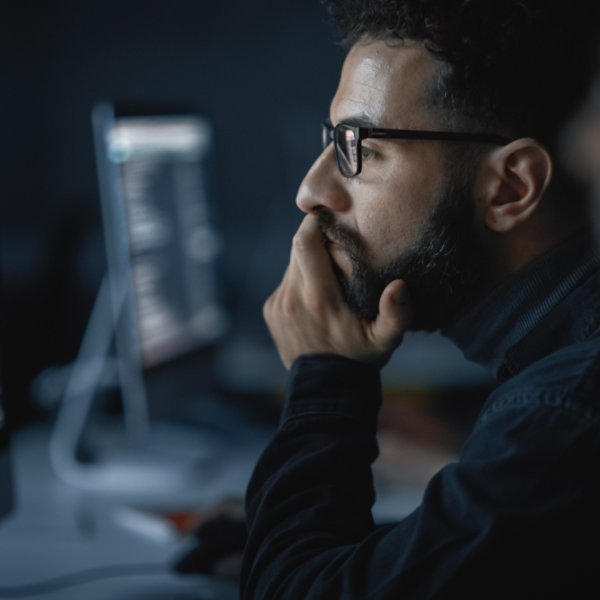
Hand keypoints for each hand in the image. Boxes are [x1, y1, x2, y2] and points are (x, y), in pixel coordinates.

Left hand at [263, 213, 411, 368]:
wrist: (325, 386)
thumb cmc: (359, 359)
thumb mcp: (385, 341)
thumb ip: (396, 314)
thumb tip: (398, 286)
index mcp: (318, 298)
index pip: (305, 243)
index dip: (313, 222)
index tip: (328, 215)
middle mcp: (292, 297)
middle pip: (297, 249)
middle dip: (315, 241)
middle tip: (336, 245)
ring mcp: (278, 304)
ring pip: (292, 265)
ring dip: (308, 262)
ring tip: (329, 275)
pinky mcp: (270, 310)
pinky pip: (285, 283)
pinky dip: (300, 281)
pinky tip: (316, 297)